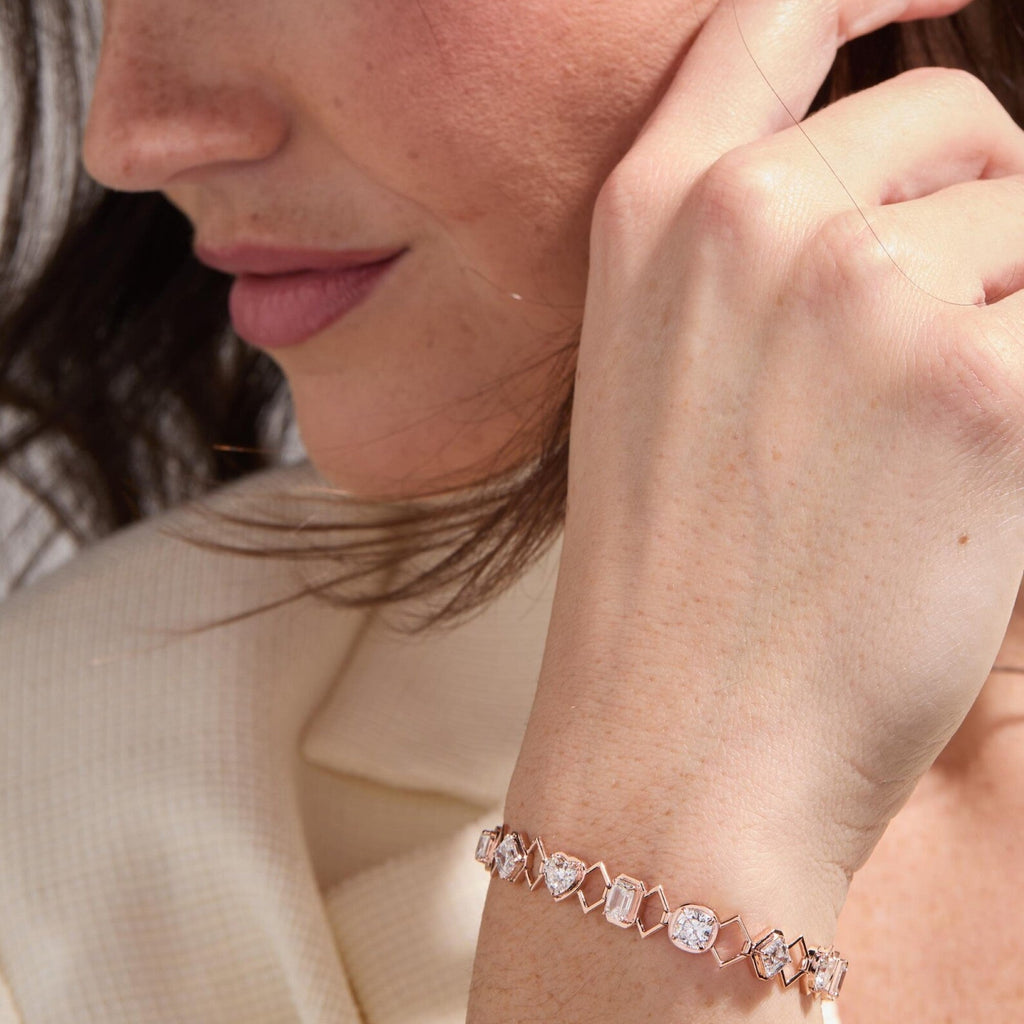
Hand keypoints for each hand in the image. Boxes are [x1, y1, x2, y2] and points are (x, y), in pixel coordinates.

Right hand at [512, 0, 1023, 922]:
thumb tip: (920, 184)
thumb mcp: (658, 374)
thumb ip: (755, 251)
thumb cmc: (666, 577)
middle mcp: (753, 217)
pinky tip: (957, 501)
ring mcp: (866, 291)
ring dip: (1005, 320)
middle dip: (971, 205)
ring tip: (911, 455)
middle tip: (918, 351)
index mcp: (657, 212)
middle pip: (952, 116)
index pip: (775, 13)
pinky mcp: (988, 388)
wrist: (674, 743)